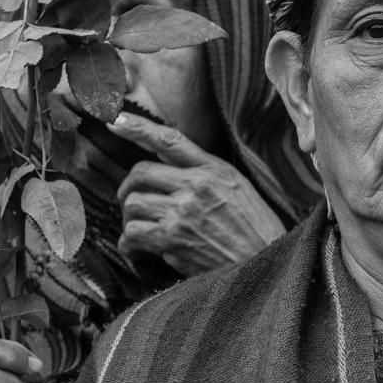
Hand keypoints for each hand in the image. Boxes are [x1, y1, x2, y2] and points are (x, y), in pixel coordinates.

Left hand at [114, 112, 284, 274]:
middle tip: (129, 201)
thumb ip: (207, 174)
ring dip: (129, 219)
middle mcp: (196, 186)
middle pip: (140, 173)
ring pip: (133, 204)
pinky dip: (129, 244)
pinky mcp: (174, 240)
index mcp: (213, 169)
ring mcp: (183, 212)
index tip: (116, 120)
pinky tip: (138, 250)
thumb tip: (171, 171)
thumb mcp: (238, 188)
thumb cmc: (255, 228)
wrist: (266, 262)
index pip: (169, 140)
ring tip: (138, 230)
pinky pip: (133, 234)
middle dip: (128, 188)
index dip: (138, 127)